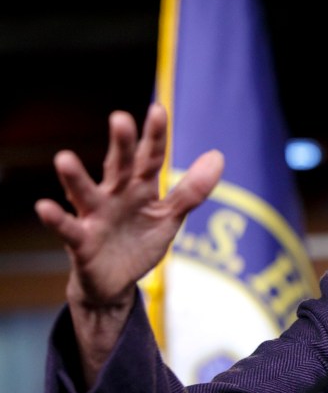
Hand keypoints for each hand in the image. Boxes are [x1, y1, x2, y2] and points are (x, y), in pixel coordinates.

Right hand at [35, 104, 222, 382]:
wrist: (117, 283)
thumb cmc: (140, 241)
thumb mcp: (170, 217)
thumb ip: (191, 190)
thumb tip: (217, 155)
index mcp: (140, 188)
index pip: (150, 158)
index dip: (154, 137)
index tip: (159, 110)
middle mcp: (115, 196)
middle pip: (119, 167)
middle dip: (120, 145)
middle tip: (120, 118)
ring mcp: (96, 217)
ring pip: (85, 193)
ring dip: (75, 177)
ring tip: (64, 158)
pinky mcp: (82, 242)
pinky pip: (68, 229)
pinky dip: (57, 219)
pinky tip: (44, 207)